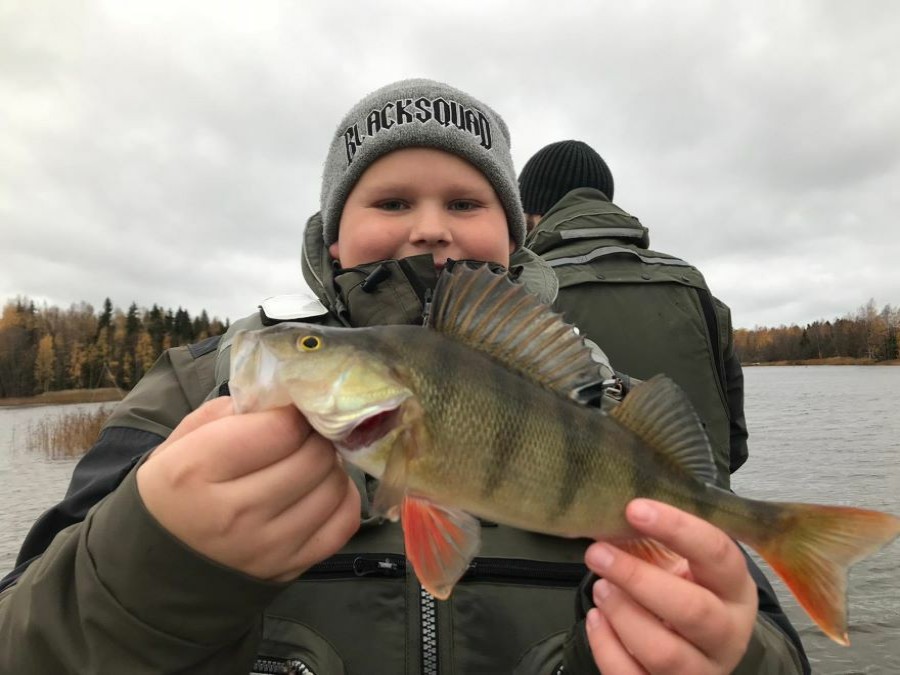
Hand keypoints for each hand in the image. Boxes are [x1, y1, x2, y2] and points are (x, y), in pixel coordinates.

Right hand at [137, 397, 359, 581]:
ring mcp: (266, 547)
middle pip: (314, 456)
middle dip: (316, 436)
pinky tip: (322, 489)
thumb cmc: (171, 494)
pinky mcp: (289, 569)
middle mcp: (234, 513)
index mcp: (196, 470)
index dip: (294, 412)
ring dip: (330, 465)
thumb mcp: (179, 444)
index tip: (290, 411)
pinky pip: (343, 523)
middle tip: (305, 434)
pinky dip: (342, 498)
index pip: (281, 429)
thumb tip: (282, 400)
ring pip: (334, 486)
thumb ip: (228, 413)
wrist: (157, 571)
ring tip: (310, 461)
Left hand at [584, 499, 756, 673]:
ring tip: (600, 588)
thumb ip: (654, 538)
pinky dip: (606, 647)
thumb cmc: (683, 589)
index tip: (634, 509)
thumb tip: (609, 512)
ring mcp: (702, 669)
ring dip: (622, 615)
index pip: (717, 553)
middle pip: (692, 610)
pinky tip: (596, 619)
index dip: (677, 528)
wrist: (696, 644)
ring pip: (663, 652)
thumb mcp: (680, 561)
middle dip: (637, 578)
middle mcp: (728, 633)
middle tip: (598, 553)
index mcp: (735, 588)